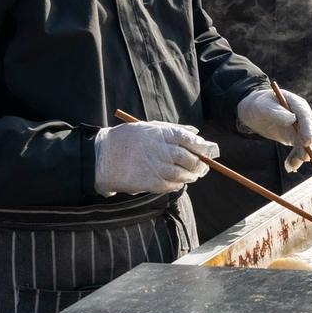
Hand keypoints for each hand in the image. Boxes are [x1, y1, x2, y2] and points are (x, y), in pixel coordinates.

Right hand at [93, 121, 218, 195]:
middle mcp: (162, 150)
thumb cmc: (127, 140)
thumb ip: (174, 129)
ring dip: (191, 176)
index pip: (191, 140)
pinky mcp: (151, 183)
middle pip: (191, 159)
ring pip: (184, 174)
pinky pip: (172, 185)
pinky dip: (178, 184)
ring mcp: (157, 168)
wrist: (102, 158)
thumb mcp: (149, 127)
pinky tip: (177, 181)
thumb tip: (196, 133)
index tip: (209, 150)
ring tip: (192, 175)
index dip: (203, 147)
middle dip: (200, 164)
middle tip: (203, 166)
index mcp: (163, 134)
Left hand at [237, 87, 311, 172]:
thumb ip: (277, 113)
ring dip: (300, 155)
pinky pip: (297, 149)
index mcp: (296, 104)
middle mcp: (301, 117)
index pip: (305, 116)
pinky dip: (294, 159)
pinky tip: (289, 167)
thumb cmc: (259, 104)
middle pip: (308, 131)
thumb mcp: (264, 107)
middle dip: (306, 145)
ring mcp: (298, 128)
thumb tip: (292, 119)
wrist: (254, 111)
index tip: (306, 141)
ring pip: (304, 143)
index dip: (307, 129)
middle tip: (304, 157)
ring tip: (293, 166)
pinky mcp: (294, 138)